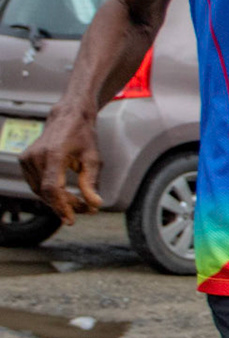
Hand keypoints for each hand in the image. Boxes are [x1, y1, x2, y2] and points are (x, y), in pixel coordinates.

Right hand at [18, 111, 102, 225]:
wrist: (67, 117)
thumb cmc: (83, 136)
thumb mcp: (93, 159)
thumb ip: (91, 182)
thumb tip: (95, 204)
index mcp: (53, 154)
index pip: (51, 188)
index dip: (61, 206)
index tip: (71, 219)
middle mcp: (36, 156)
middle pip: (47, 192)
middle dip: (66, 205)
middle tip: (86, 210)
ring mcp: (27, 158)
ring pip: (40, 191)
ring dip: (59, 201)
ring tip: (79, 203)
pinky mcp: (24, 161)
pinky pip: (36, 184)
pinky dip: (50, 193)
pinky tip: (66, 195)